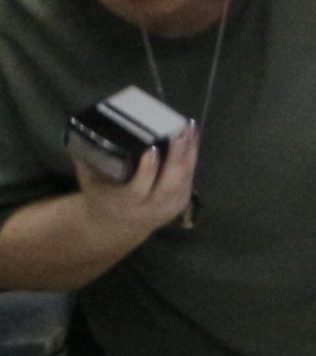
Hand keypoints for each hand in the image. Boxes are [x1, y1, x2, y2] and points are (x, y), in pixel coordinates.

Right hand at [81, 122, 196, 246]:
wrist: (116, 224)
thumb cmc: (101, 195)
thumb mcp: (89, 181)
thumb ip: (86, 160)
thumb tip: (83, 130)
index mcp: (124, 203)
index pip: (139, 189)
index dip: (148, 171)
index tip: (152, 149)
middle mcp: (149, 208)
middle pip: (168, 185)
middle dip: (177, 158)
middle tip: (180, 133)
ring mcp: (168, 207)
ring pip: (183, 181)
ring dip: (189, 155)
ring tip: (189, 130)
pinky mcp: (180, 203)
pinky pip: (189, 180)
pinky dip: (192, 159)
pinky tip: (193, 140)